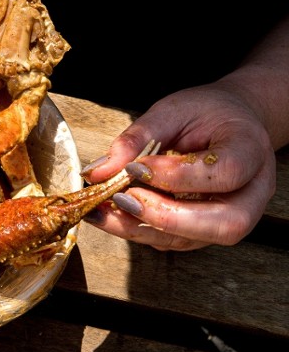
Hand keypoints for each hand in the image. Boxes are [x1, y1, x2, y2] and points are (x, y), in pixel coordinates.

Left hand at [81, 83, 276, 250]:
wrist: (229, 121)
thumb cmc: (204, 112)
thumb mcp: (171, 111)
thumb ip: (138, 138)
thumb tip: (98, 171)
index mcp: (251, 151)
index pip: (224, 172)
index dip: (178, 175)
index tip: (136, 167)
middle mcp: (252, 192)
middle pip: (223, 223)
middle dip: (166, 217)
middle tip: (122, 199)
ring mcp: (235, 216)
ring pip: (195, 239)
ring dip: (143, 229)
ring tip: (103, 212)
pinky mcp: (208, 230)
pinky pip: (176, 241)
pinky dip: (140, 230)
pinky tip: (112, 215)